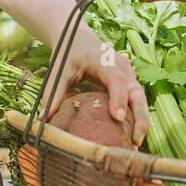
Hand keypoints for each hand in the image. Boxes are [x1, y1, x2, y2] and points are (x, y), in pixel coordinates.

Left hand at [44, 26, 149, 145]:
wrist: (79, 39)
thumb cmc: (68, 54)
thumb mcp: (59, 72)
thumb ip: (53, 94)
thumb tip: (43, 119)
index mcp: (102, 60)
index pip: (115, 79)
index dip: (118, 98)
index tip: (118, 117)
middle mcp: (121, 67)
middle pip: (137, 92)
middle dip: (140, 117)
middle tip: (135, 141)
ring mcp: (128, 75)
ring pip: (141, 99)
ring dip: (141, 122)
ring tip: (134, 146)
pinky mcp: (129, 83)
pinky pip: (136, 101)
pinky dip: (136, 119)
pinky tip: (131, 138)